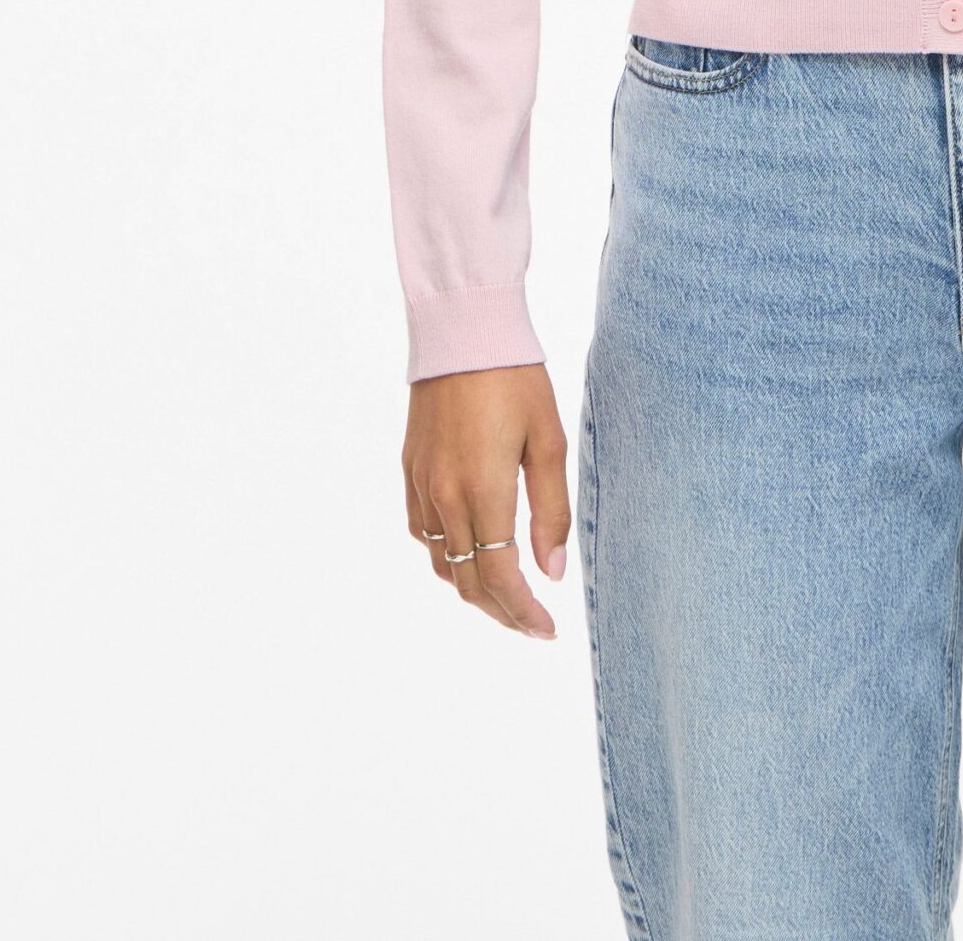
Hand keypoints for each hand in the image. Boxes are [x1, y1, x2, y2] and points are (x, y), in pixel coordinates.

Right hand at [402, 363, 570, 638]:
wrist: (462, 331)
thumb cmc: (516, 380)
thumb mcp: (549, 440)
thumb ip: (551, 510)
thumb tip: (553, 572)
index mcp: (484, 491)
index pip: (501, 578)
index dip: (523, 613)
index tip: (547, 630)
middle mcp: (445, 498)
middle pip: (468, 581)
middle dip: (501, 612)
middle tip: (533, 624)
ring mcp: (422, 485)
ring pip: (443, 563)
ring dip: (473, 588)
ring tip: (506, 596)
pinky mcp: (410, 471)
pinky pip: (424, 534)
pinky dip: (448, 556)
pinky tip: (470, 552)